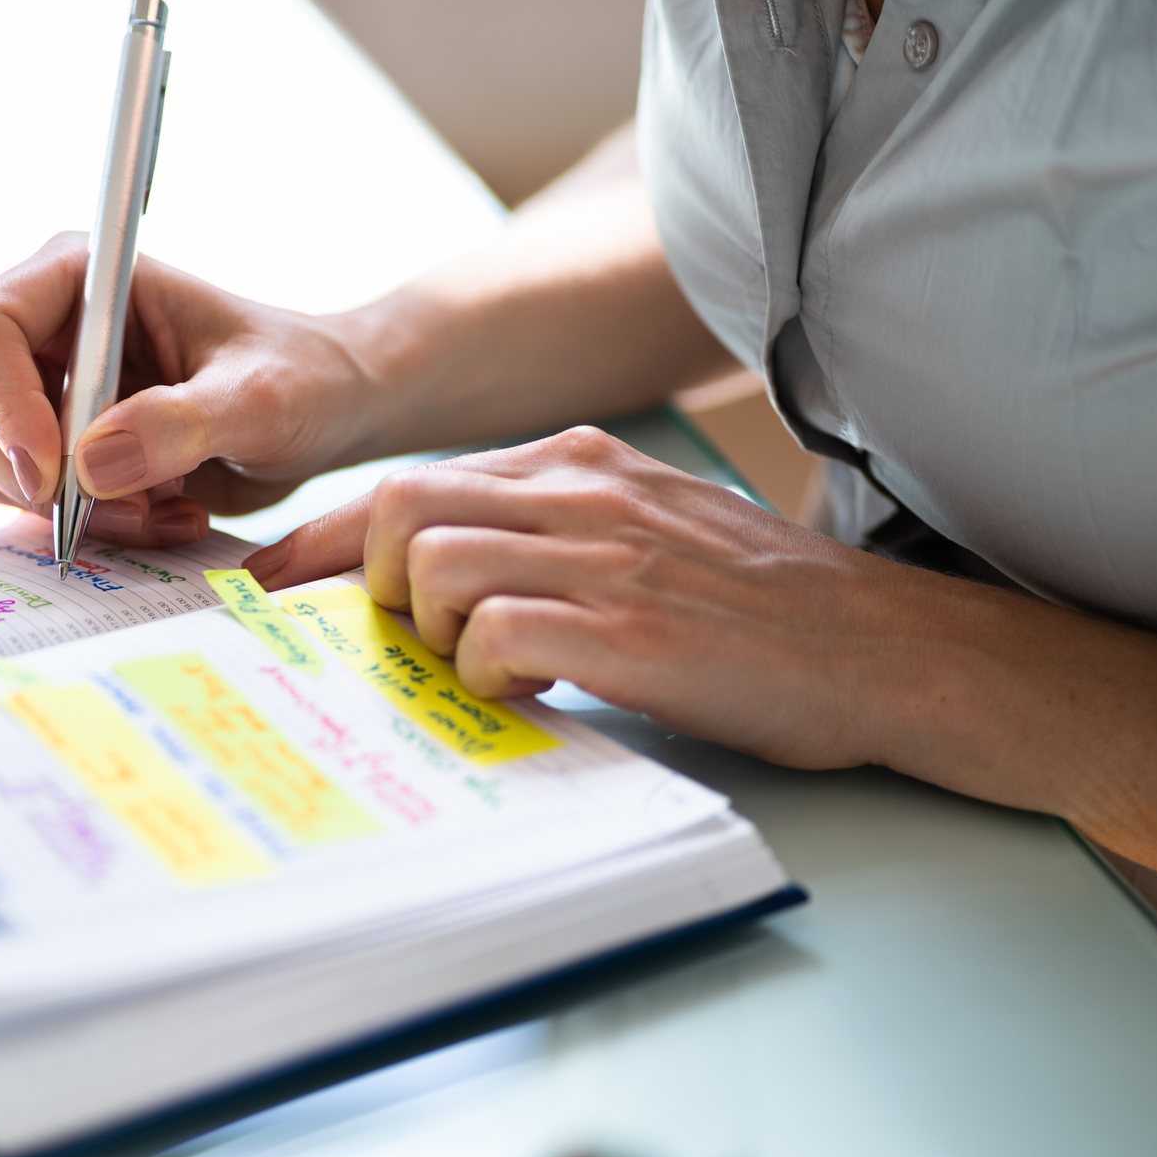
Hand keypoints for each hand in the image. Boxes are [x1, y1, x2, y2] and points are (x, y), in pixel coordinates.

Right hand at [0, 233, 378, 546]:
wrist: (327, 415)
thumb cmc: (302, 378)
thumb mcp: (260, 398)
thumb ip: (181, 424)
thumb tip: (92, 465)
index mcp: (80, 279)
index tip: (53, 472)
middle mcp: (48, 332)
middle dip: (35, 478)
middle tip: (119, 509)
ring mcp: (49, 396)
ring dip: (73, 514)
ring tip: (164, 510)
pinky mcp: (65, 454)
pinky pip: (36, 507)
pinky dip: (94, 529)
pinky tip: (167, 514)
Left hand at [248, 426, 939, 770]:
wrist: (885, 647)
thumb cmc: (757, 606)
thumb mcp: (645, 531)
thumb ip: (546, 534)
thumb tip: (435, 581)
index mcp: (579, 464)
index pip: (411, 483)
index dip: (322, 543)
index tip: (271, 587)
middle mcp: (582, 494)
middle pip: (399, 505)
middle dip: (369, 582)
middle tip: (407, 639)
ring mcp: (607, 558)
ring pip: (433, 565)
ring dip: (431, 632)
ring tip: (486, 668)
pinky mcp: (632, 630)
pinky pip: (498, 637)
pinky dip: (489, 675)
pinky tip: (534, 693)